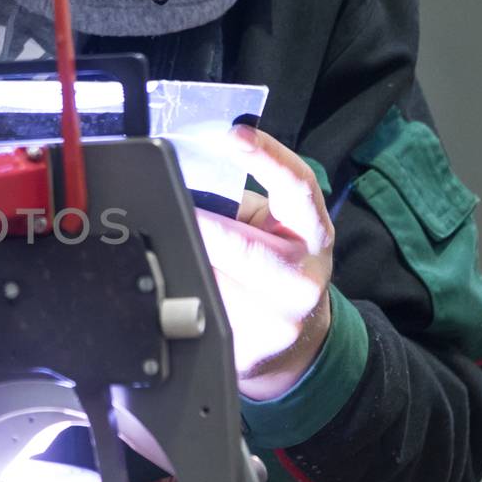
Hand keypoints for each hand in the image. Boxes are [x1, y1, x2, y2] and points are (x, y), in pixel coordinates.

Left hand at [196, 124, 334, 400]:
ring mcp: (280, 319)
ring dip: (185, 265)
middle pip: (243, 247)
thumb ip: (237, 206)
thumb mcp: (272, 230)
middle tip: (170, 210)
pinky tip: (180, 293)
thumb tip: (184, 177)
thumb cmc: (276, 267)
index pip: (297, 186)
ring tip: (172, 255)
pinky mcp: (252, 348)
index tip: (235, 133)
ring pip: (214, 284)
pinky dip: (184, 297)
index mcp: (312, 233)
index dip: (267, 157)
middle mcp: (303, 275)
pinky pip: (202, 314)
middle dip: (202, 229)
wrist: (296, 339)